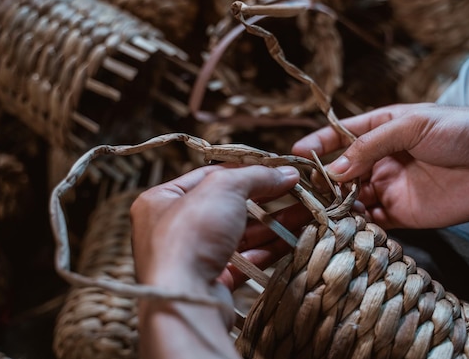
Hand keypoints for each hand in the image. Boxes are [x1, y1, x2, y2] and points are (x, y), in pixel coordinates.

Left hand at [130, 164, 299, 294]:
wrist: (184, 298)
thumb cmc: (191, 234)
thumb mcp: (223, 187)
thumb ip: (256, 176)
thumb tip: (286, 173)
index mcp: (162, 200)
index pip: (210, 175)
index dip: (246, 171)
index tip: (279, 170)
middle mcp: (173, 228)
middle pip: (229, 205)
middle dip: (266, 199)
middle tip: (298, 193)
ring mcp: (194, 257)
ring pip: (240, 234)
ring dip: (274, 224)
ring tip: (306, 214)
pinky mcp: (212, 282)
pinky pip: (245, 261)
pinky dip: (269, 250)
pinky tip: (294, 240)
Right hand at [293, 103, 468, 228]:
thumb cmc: (462, 130)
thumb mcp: (412, 125)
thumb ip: (371, 145)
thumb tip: (334, 168)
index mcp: (383, 130)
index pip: (341, 136)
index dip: (318, 144)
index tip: (294, 153)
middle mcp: (382, 160)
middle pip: (341, 171)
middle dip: (320, 180)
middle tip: (301, 191)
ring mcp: (391, 187)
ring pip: (352, 198)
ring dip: (334, 204)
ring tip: (314, 212)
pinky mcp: (403, 214)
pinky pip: (372, 221)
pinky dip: (355, 224)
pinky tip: (341, 226)